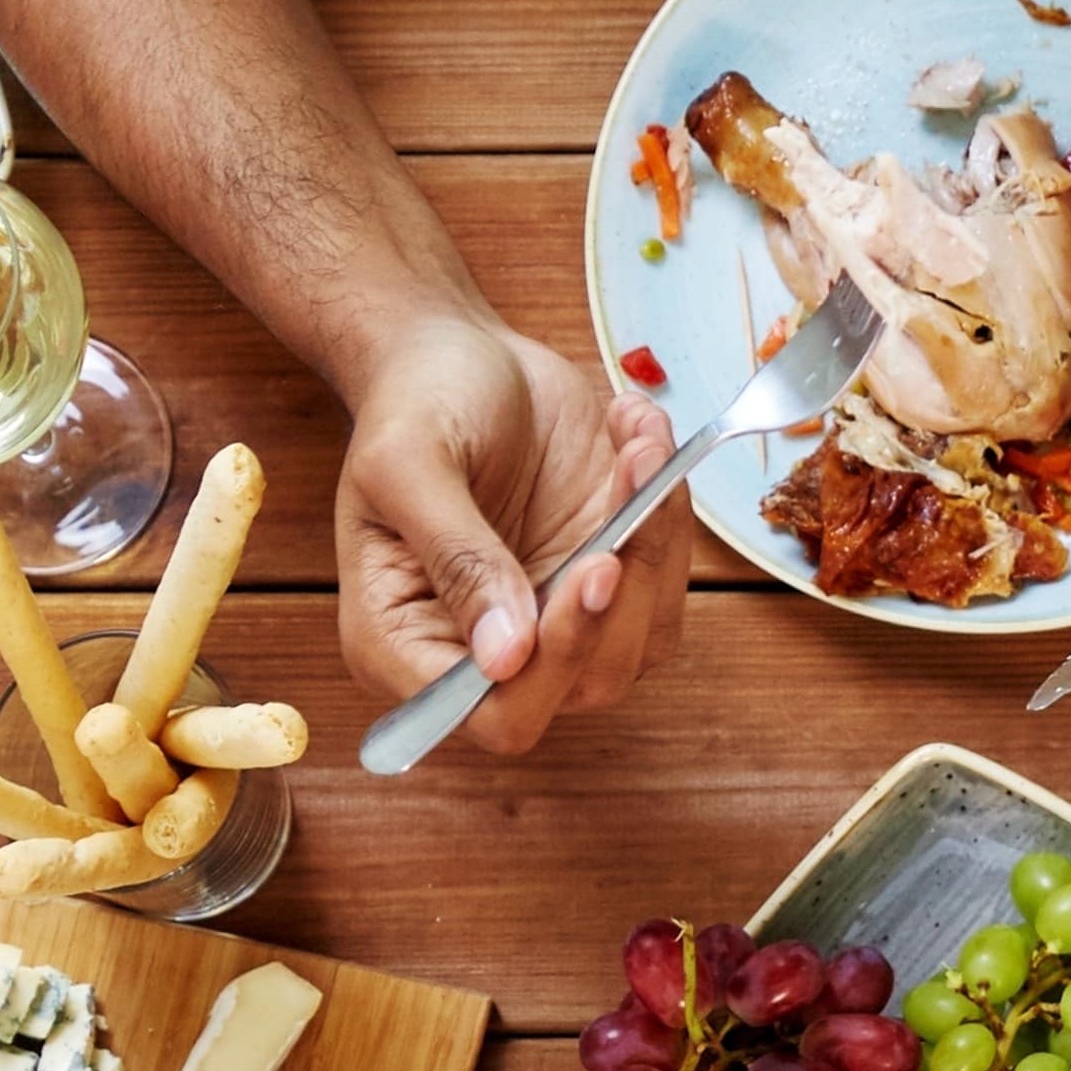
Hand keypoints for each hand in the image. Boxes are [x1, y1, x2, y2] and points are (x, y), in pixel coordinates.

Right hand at [330, 305, 679, 757]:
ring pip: (640, 642)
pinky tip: (638, 440)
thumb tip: (505, 656)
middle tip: (630, 490)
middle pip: (581, 684)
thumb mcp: (409, 463)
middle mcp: (482, 653)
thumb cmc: (413, 402)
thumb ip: (456, 559)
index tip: (590, 570)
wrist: (456, 355)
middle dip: (623, 593)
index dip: (551, 666)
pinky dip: (668, 513)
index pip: (493, 714)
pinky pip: (665, 586)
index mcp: (402, 643)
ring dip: (655, 542)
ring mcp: (550, 623)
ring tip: (634, 442)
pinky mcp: (606, 586)